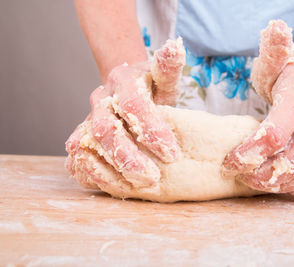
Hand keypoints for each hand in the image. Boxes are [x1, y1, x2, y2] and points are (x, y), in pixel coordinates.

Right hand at [65, 39, 184, 192]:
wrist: (123, 87)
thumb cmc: (149, 87)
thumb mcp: (162, 76)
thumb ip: (168, 66)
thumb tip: (176, 46)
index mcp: (123, 81)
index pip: (134, 106)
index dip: (152, 131)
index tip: (173, 154)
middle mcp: (100, 99)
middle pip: (105, 129)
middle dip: (128, 156)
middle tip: (151, 178)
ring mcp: (86, 119)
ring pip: (86, 145)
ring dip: (108, 170)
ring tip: (135, 187)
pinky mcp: (80, 137)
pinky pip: (76, 157)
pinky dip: (89, 173)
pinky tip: (112, 185)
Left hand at [223, 21, 293, 198]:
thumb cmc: (288, 73)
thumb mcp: (276, 60)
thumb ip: (273, 49)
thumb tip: (275, 28)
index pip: (275, 134)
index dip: (248, 152)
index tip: (229, 160)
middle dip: (262, 175)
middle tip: (241, 174)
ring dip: (279, 184)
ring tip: (255, 180)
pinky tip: (278, 182)